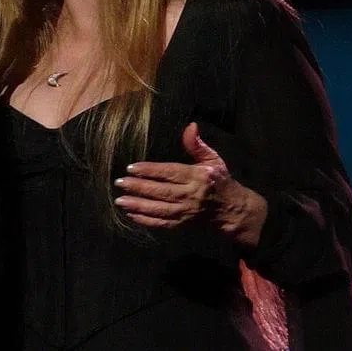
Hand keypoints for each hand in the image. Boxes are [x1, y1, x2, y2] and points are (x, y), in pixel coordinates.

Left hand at [114, 122, 266, 244]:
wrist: (232, 210)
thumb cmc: (219, 180)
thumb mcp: (212, 159)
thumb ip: (197, 145)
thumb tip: (190, 126)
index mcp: (197, 177)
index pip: (169, 172)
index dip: (150, 171)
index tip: (131, 168)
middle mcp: (191, 195)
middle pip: (161, 192)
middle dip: (138, 188)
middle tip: (119, 182)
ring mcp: (186, 212)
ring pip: (159, 209)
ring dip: (138, 205)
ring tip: (120, 200)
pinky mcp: (183, 224)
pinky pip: (162, 223)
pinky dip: (145, 220)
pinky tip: (131, 214)